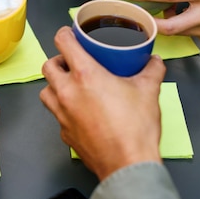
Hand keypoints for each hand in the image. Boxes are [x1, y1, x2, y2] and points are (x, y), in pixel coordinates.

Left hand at [40, 27, 164, 180]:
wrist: (127, 164)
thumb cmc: (134, 130)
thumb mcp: (148, 91)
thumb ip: (151, 70)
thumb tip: (154, 61)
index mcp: (85, 75)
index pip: (62, 42)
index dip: (64, 34)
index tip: (69, 34)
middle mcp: (67, 92)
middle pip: (48, 66)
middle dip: (58, 61)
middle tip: (72, 62)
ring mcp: (62, 113)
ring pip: (45, 90)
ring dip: (54, 84)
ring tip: (70, 85)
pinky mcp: (64, 132)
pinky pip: (55, 114)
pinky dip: (62, 108)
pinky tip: (78, 110)